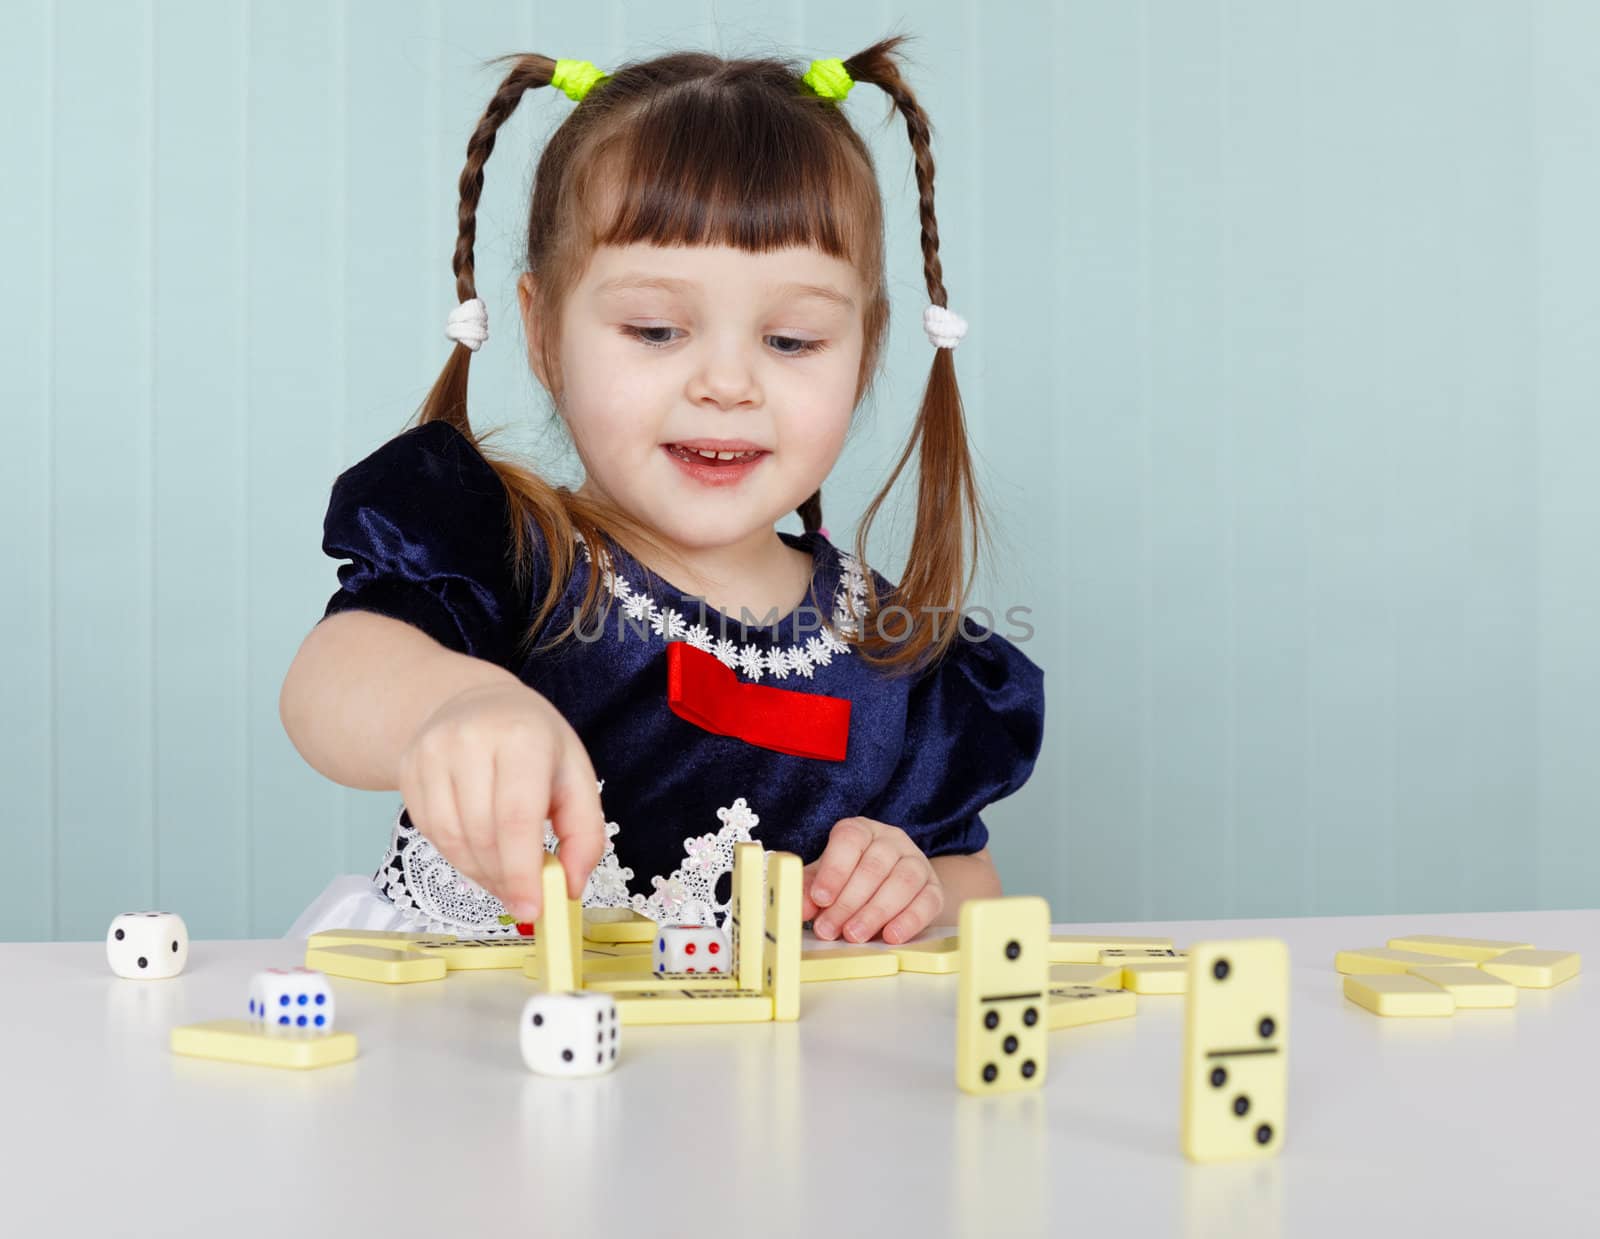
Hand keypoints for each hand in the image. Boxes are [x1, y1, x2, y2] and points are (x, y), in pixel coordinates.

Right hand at [396, 680, 605, 921]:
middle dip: (504, 878)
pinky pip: (430, 833)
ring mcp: (431, 752)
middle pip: (483, 833)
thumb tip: (568, 887)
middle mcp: (470, 739)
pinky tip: (479, 852)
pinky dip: (458, 857)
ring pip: (451, 839)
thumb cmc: (534, 743)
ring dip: (480, 873)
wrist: (477, 703)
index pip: (517, 817)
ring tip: (504, 876)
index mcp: (523, 736)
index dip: (522, 871)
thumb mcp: (576, 777)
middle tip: (523, 898)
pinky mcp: (407, 769)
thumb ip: (585, 834)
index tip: (532, 909)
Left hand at [801, 817, 943, 944]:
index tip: (820, 899)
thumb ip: (810, 889)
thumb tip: (799, 907)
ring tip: (855, 935)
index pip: (849, 840)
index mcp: (861, 831)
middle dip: (848, 901)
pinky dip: (909, 920)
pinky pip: (927, 901)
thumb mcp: (827, 878)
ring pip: (903, 881)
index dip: (834, 870)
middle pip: (874, 865)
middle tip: (830, 929)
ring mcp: (916, 861)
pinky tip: (891, 936)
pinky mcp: (934, 888)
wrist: (892, 886)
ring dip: (876, 912)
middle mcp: (891, 840)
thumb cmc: (852, 879)